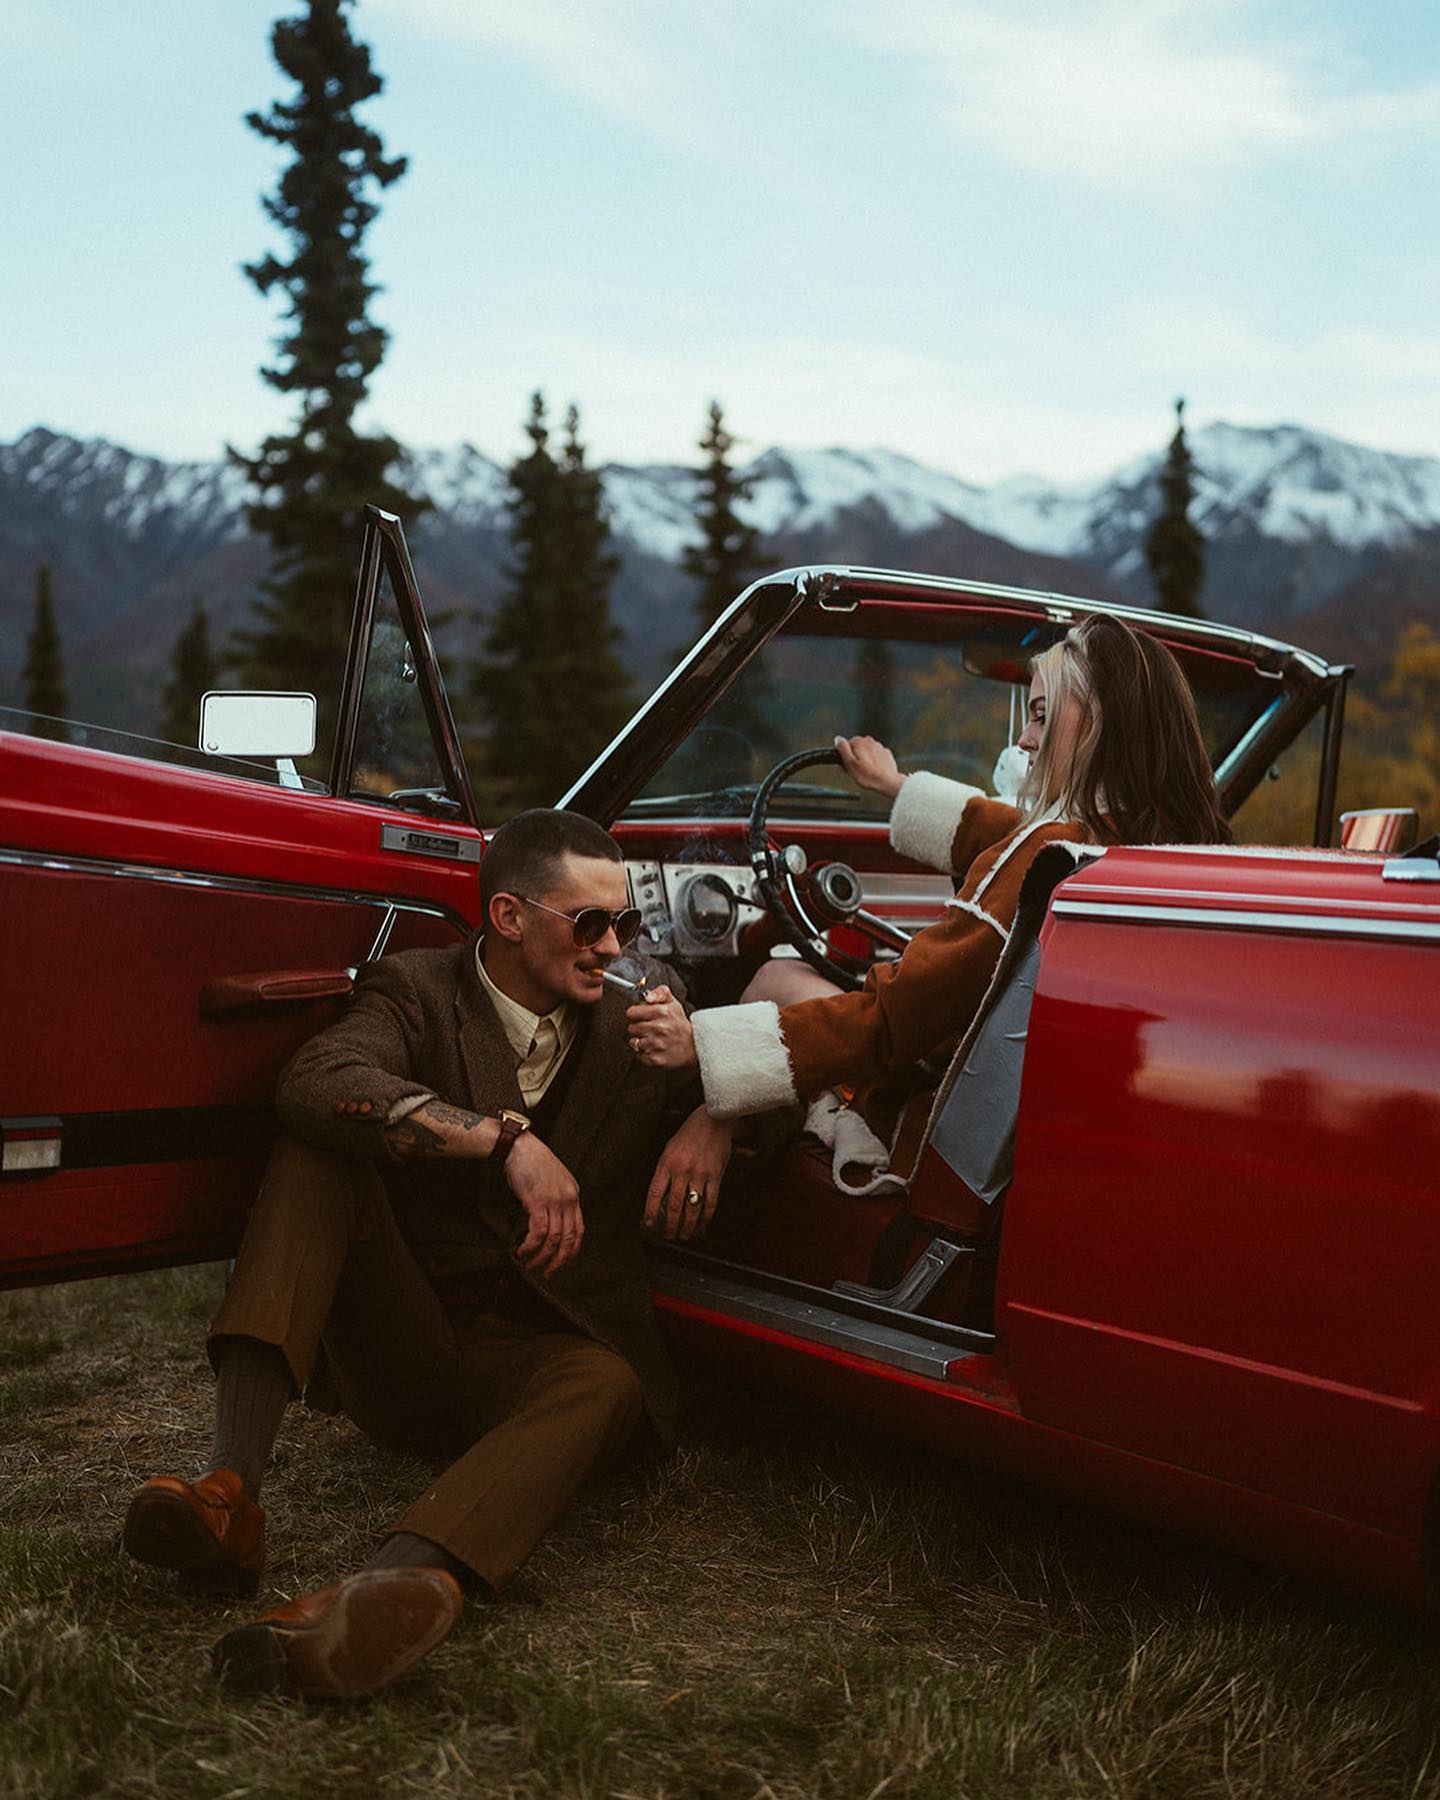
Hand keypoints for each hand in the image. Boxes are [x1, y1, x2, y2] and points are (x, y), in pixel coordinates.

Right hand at [502, 1132, 583, 1274]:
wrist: (519, 1147)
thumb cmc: (531, 1162)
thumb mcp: (553, 1180)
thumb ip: (556, 1200)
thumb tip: (550, 1224)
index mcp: (573, 1194)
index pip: (579, 1230)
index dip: (571, 1251)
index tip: (561, 1262)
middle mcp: (568, 1199)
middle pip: (569, 1239)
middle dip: (558, 1261)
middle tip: (547, 1273)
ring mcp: (554, 1201)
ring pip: (553, 1240)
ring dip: (540, 1257)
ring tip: (529, 1264)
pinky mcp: (538, 1202)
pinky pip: (539, 1233)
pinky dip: (530, 1246)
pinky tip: (521, 1251)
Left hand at [627, 987, 696, 1069]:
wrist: (694, 1044)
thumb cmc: (679, 1023)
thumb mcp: (672, 1003)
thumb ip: (659, 993)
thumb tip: (647, 996)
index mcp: (662, 1012)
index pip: (632, 1012)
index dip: (635, 1014)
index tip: (639, 1016)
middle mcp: (659, 1028)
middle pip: (632, 1028)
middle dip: (638, 1027)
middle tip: (648, 1028)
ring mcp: (658, 1044)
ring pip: (634, 1042)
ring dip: (640, 1041)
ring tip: (651, 1038)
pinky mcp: (657, 1058)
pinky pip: (639, 1055)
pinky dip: (644, 1053)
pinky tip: (653, 1048)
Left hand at [645, 1105, 732, 1239]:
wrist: (712, 1121)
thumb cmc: (689, 1133)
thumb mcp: (669, 1149)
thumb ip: (665, 1171)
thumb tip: (662, 1195)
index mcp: (667, 1163)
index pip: (655, 1193)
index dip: (651, 1211)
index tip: (649, 1223)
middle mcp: (682, 1171)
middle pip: (674, 1205)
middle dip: (670, 1224)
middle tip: (669, 1234)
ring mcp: (700, 1174)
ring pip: (692, 1207)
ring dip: (688, 1225)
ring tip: (685, 1234)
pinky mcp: (715, 1176)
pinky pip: (711, 1201)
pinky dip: (707, 1216)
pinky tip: (703, 1223)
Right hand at [834, 734, 903, 798]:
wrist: (888, 782)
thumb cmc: (868, 776)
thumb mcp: (850, 763)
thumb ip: (843, 749)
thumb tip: (838, 739)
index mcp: (859, 742)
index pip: (846, 745)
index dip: (846, 756)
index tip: (848, 765)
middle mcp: (870, 741)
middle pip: (857, 748)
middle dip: (855, 757)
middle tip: (857, 770)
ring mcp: (879, 747)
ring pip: (867, 752)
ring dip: (865, 759)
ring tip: (866, 772)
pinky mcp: (886, 754)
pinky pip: (876, 756)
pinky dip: (874, 762)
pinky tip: (874, 771)